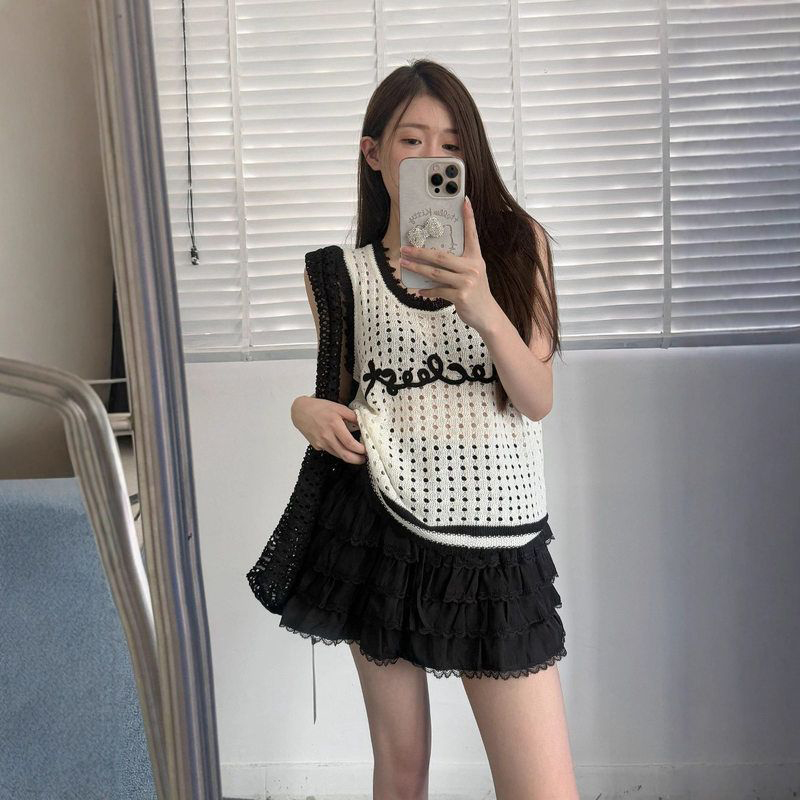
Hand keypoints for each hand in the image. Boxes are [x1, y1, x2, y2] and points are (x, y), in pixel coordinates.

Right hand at [291, 395, 366, 463]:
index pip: (349, 443)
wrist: (300, 411)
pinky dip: (339, 452)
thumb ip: (352, 416)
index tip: (366, 449)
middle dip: (356, 460)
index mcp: (334, 425)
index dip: (360, 449)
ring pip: (338, 455)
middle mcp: (327, 436)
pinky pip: (331, 451)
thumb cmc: (319, 408)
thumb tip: (363, 424)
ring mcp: (321, 443)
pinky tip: (343, 448)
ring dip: (349, 458)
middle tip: (364, 459)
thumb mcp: (338, 407)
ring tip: (357, 456)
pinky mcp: (317, 446)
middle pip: (344, 454)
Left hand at [398, 196, 500, 331]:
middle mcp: (472, 267)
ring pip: (435, 272)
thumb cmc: (476, 292)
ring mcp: (466, 282)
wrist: (487, 315)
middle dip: (420, 251)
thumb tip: (433, 258)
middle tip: (405, 248)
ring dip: (417, 268)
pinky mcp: (460, 296)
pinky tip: (419, 290)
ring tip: (404, 263)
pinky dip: (427, 290)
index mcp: (476, 258)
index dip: (468, 217)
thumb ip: (459, 264)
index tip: (464, 201)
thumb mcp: (473, 273)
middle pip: (441, 255)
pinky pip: (438, 290)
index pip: (471, 234)